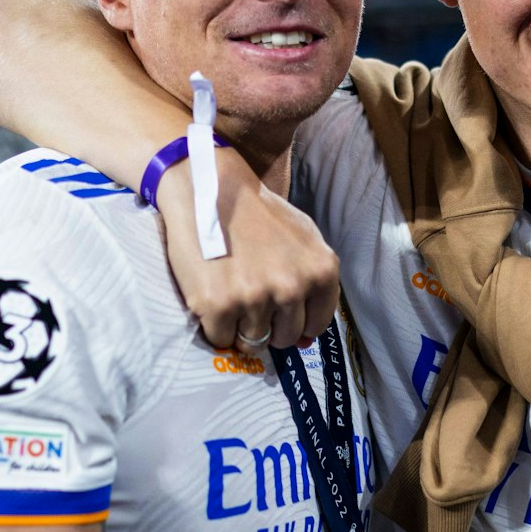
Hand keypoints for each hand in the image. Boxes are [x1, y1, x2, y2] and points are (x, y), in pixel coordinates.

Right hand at [155, 150, 339, 351]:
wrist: (209, 189)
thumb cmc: (257, 214)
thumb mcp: (302, 239)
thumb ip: (314, 284)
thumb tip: (306, 340)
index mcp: (320, 271)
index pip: (315, 325)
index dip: (295, 322)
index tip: (278, 311)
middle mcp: (292, 287)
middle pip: (284, 338)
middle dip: (268, 326)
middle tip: (249, 298)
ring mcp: (255, 298)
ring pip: (252, 342)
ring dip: (239, 326)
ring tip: (230, 293)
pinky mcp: (218, 305)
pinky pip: (221, 339)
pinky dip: (214, 327)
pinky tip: (211, 297)